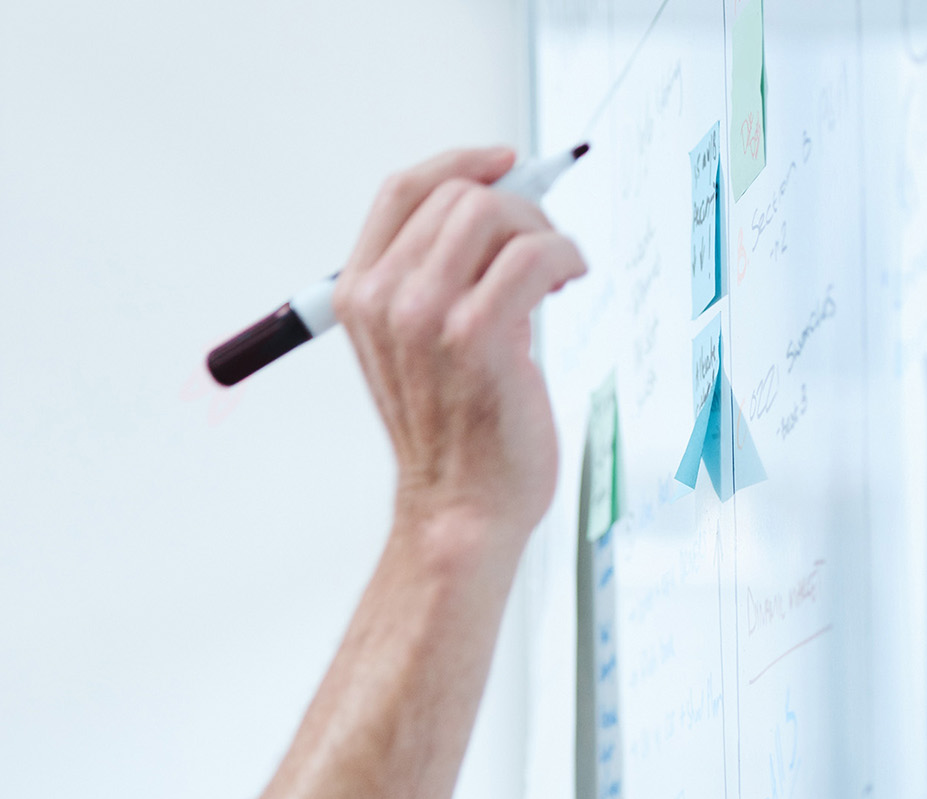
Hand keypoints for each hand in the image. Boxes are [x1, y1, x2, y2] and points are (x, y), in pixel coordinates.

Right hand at [332, 145, 587, 546]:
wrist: (460, 506)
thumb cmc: (449, 434)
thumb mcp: (412, 346)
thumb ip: (430, 279)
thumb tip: (495, 209)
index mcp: (359, 296)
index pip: (403, 192)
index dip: (461, 163)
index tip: (505, 164)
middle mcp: (384, 301)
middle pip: (457, 196)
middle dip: (516, 207)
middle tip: (541, 246)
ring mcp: (426, 316)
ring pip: (495, 215)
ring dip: (540, 231)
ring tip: (553, 270)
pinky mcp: (477, 335)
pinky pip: (534, 254)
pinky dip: (565, 255)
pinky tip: (568, 278)